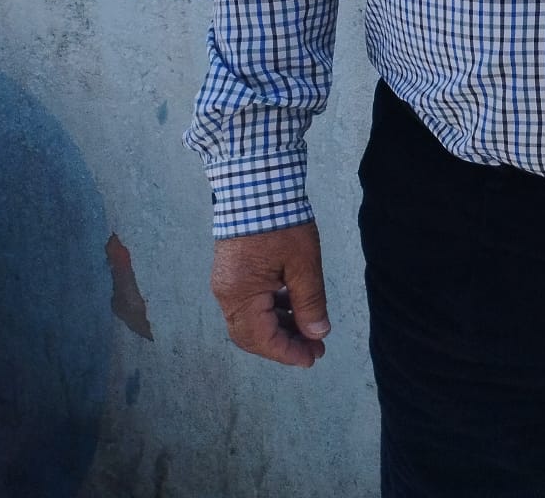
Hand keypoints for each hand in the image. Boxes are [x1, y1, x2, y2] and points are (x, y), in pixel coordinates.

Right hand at [211, 220, 329, 367]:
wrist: (256, 185)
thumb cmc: (281, 222)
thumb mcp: (303, 264)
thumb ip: (310, 302)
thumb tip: (318, 333)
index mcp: (240, 296)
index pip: (262, 339)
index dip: (288, 353)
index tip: (312, 358)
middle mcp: (226, 294)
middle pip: (252, 335)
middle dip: (284, 345)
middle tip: (314, 349)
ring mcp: (227, 284)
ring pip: (252, 320)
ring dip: (280, 328)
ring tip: (311, 330)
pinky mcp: (233, 273)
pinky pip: (251, 303)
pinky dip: (273, 310)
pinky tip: (295, 308)